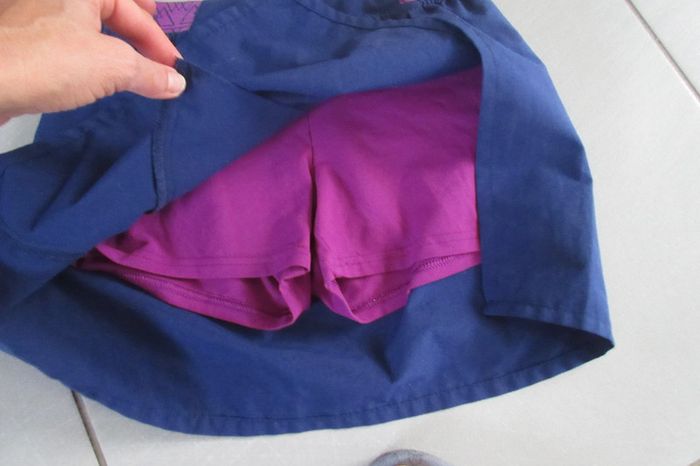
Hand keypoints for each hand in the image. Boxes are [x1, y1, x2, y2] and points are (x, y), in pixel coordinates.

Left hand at [0, 0, 186, 124]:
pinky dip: (88, 55)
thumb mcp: (113, 66)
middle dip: (138, 36)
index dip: (159, 40)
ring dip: (114, 47)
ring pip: (87, 26)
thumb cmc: (51, 63)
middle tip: (156, 59)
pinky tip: (94, 76)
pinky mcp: (21, 40)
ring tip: (131, 70)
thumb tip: (178, 82)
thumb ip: (151, 72)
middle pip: (111, 9)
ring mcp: (34, 14)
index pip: (133, 7)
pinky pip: (65, 40)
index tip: (173, 69)